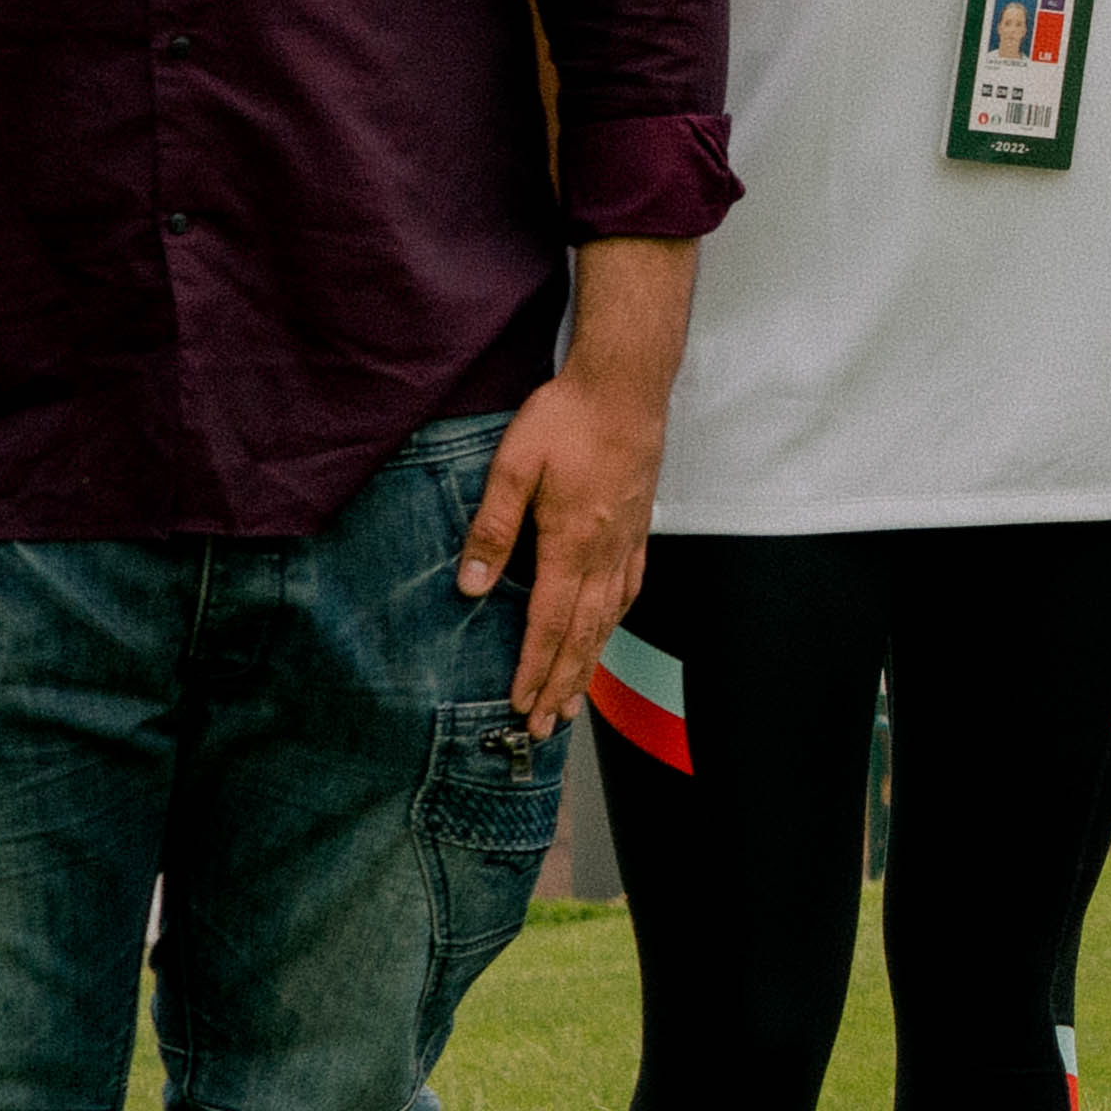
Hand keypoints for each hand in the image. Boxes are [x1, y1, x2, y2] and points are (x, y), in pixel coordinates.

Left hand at [456, 365, 663, 729]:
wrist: (625, 384)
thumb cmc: (568, 418)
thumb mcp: (512, 466)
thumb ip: (492, 530)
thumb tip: (471, 586)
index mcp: (571, 542)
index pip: (549, 623)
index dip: (535, 668)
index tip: (522, 704)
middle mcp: (605, 552)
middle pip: (583, 635)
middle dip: (562, 684)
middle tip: (545, 725)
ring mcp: (627, 542)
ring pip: (608, 620)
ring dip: (589, 664)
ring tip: (574, 699)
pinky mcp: (639, 527)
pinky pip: (629, 590)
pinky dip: (615, 623)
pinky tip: (607, 632)